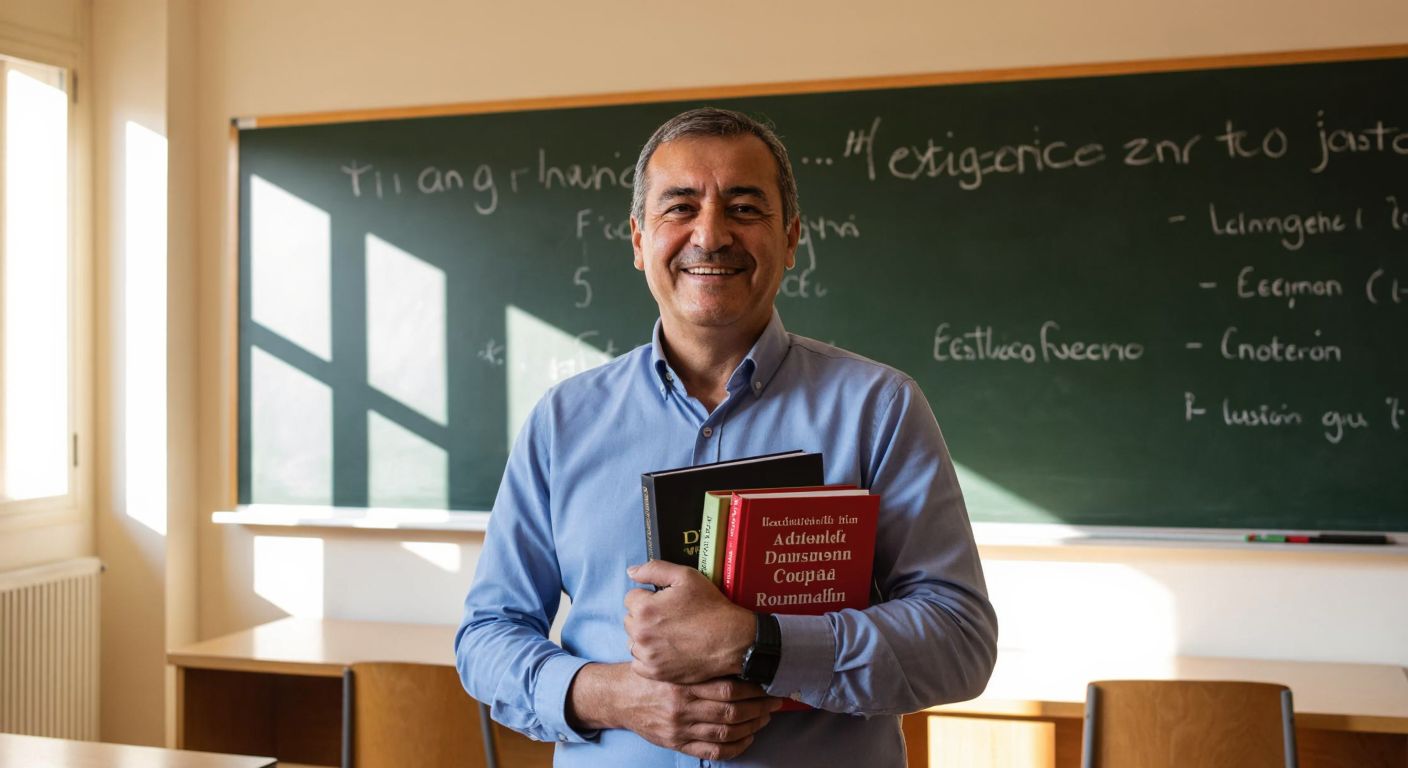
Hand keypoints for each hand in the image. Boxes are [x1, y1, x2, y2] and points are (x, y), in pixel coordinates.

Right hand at [567, 662, 783, 760]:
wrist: (620, 697)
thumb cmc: (650, 673)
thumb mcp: (669, 659)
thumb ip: (695, 658)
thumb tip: (731, 648)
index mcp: (682, 683)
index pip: (727, 688)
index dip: (753, 688)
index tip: (768, 682)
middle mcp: (682, 708)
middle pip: (731, 712)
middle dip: (759, 708)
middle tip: (775, 701)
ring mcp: (680, 729)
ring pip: (725, 733)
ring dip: (752, 726)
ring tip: (765, 717)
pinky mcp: (677, 744)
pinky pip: (712, 751)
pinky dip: (734, 747)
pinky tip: (747, 738)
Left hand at [624, 560, 755, 683]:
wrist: (731, 640)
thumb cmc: (711, 607)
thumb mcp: (686, 576)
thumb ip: (654, 570)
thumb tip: (631, 572)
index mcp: (644, 608)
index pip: (631, 598)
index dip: (648, 597)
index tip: (665, 603)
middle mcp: (641, 633)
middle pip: (630, 620)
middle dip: (644, 617)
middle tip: (669, 618)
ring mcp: (648, 655)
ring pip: (633, 642)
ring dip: (645, 637)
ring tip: (668, 635)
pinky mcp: (656, 673)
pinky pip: (638, 664)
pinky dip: (648, 658)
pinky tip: (664, 651)